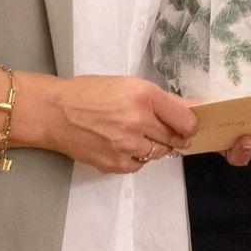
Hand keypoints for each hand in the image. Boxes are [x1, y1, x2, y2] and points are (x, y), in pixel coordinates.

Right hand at [27, 74, 197, 174]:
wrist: (55, 113)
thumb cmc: (91, 93)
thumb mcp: (130, 85)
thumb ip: (164, 100)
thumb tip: (194, 107)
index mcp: (144, 97)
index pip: (185, 120)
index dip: (191, 124)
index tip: (188, 125)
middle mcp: (138, 122)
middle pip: (174, 139)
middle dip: (176, 137)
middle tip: (169, 132)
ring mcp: (126, 146)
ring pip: (158, 153)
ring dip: (156, 147)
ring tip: (140, 135)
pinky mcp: (114, 164)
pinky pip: (139, 165)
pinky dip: (138, 158)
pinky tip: (126, 146)